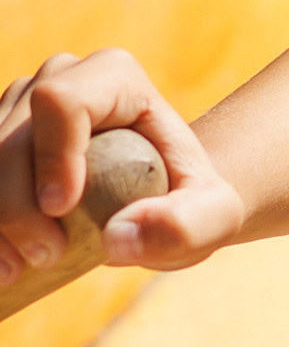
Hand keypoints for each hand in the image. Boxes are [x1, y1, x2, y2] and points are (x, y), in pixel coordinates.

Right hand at [0, 50, 244, 291]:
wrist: (156, 201)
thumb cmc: (186, 202)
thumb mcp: (211, 218)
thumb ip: (185, 226)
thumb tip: (120, 238)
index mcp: (114, 76)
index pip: (63, 102)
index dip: (53, 154)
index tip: (62, 209)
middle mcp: (58, 77)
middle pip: (12, 135)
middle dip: (16, 204)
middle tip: (45, 258)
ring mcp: (18, 104)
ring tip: (12, 270)